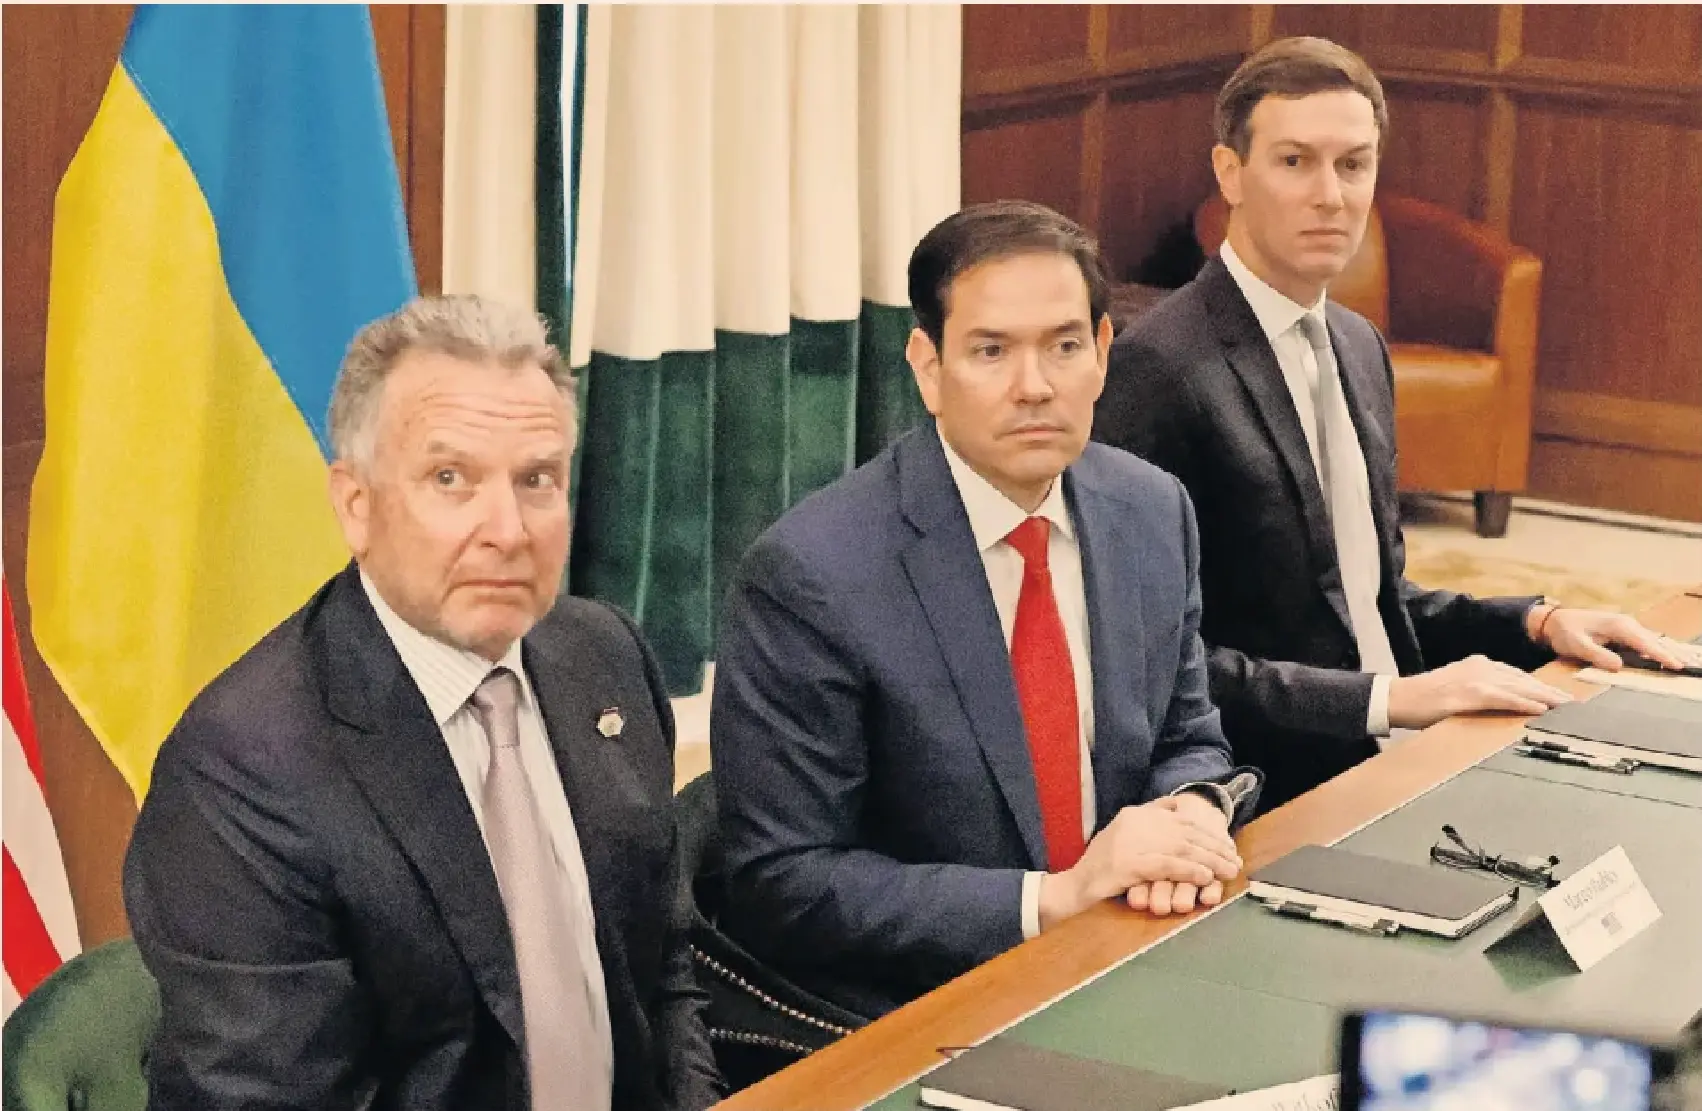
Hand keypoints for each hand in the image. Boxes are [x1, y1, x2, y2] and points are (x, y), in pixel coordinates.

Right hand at [1038, 796, 1241, 929]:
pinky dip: (1188, 870)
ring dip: (1209, 859)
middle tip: (1234, 860)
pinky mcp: (1127, 864)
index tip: (1226, 844)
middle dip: (1214, 846)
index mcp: (1134, 814)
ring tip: (1227, 870)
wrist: (1071, 890)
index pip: (1180, 818)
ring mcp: (1129, 842)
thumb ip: (1147, 825)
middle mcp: (1133, 822)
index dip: (1207, 831)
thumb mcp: (1123, 837)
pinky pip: (1166, 865)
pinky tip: (1205, 877)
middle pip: (1185, 831)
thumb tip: (1177, 809)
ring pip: (1181, 846)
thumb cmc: (1099, 869)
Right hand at [1387, 654, 1572, 729]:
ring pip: (1520, 687)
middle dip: (1550, 691)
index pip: (1517, 675)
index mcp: (1478, 664)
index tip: (1558, 695)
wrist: (1398, 698)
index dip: (1540, 686)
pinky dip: (1526, 704)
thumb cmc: (1424, 698)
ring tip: (1566, 707)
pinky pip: (1505, 699)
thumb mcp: (1455, 687)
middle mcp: (1481, 667)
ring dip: (1546, 698)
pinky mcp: (1471, 694)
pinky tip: (1542, 710)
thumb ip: (1478, 690)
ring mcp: (1476, 679)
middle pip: (1524, 680)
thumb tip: (1499, 702)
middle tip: (1573, 702)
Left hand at [1532, 607, 1701, 671]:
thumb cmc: (1565, 632)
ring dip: (1667, 651)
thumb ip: (1597, 655)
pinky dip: (1657, 649)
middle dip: (1672, 653)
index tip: (1676, 666)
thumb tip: (1619, 666)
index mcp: (1619, 626)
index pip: (1645, 643)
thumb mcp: (1577, 645)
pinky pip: (1645, 641)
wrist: (1554, 621)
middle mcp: (1627, 624)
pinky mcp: (1623, 631)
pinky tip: (1667, 657)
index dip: (1662, 655)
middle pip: (1654, 641)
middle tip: (1689, 667)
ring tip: (1685, 663)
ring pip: (1652, 640)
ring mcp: (1626, 626)